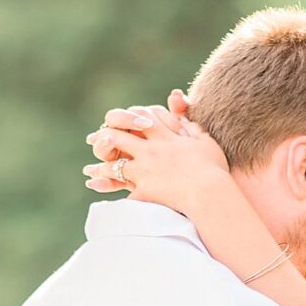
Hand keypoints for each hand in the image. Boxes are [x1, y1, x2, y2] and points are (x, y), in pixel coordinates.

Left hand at [82, 90, 229, 208]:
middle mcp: (150, 150)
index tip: (119, 122)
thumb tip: (186, 113)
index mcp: (165, 138)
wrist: (210, 192)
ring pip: (113, 164)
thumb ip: (192, 125)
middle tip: (95, 142)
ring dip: (101, 167)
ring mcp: (144, 170)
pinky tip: (97, 190)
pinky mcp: (142, 189)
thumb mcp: (205, 141)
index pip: (140, 120)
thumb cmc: (213, 168)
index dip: (128, 119)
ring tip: (92, 170)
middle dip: (106, 139)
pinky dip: (107, 190)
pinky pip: (120, 191)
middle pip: (118, 137)